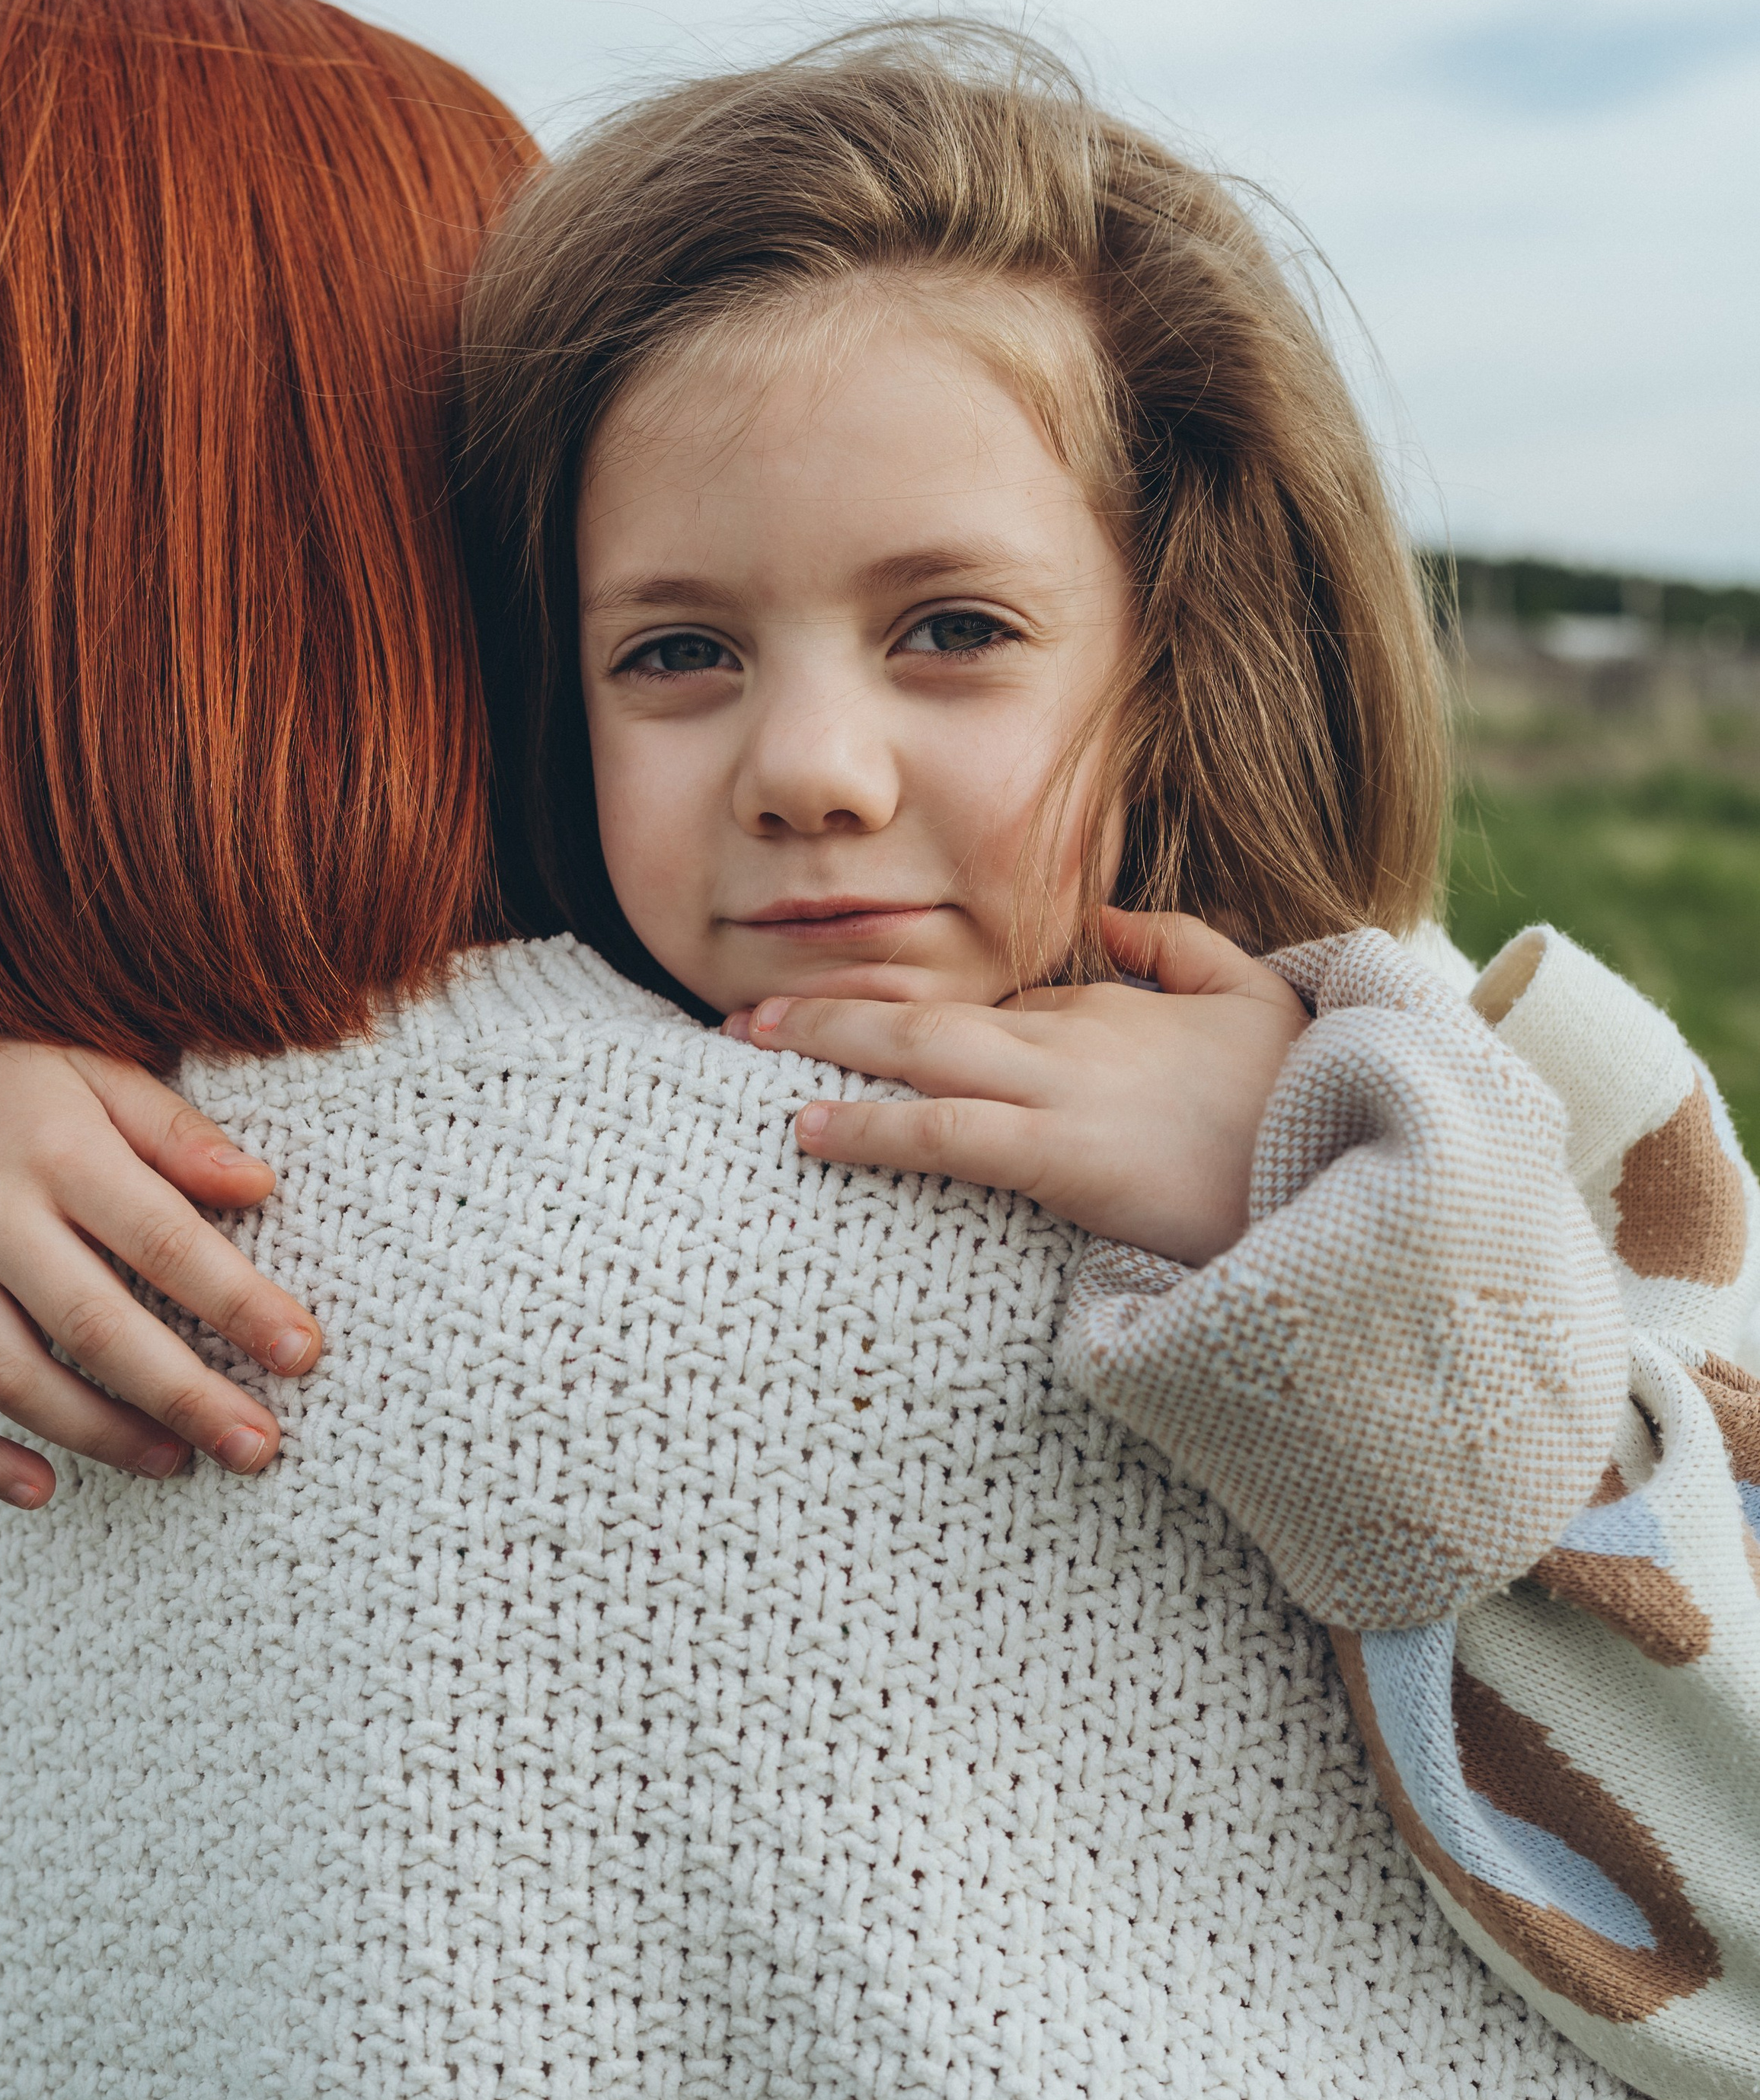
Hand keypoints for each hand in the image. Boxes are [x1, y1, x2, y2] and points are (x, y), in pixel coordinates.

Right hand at [0, 1045, 321, 1507]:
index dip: (238, 1302)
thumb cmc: (3, 1075)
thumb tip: (261, 1185)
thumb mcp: (95, 1070)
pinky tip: (42, 1488)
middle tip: (257, 1446)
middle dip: (186, 1396)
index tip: (301, 1352)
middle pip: (95, 1326)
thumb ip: (175, 1130)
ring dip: (100, 1434)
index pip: (165, 1239)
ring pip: (14, 1377)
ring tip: (176, 1461)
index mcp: (59, 1150)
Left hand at [725, 907, 1307, 1265]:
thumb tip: (1110, 921)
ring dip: (829, 1051)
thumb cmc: (1306, 1096)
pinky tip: (810, 1128)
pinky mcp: (1064, 1158)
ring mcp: (1062, 1096)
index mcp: (1106, 1007)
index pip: (994, 1006)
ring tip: (751, 1049)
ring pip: (921, 1059)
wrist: (1353, 1178)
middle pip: (927, 1013)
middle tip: (746, 1015)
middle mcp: (1070, 1039)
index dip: (917, 1023)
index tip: (853, 1034)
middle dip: (830, 1011)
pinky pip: (949, 1135)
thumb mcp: (1254, 994)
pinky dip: (873, 1125)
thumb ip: (1180, 944)